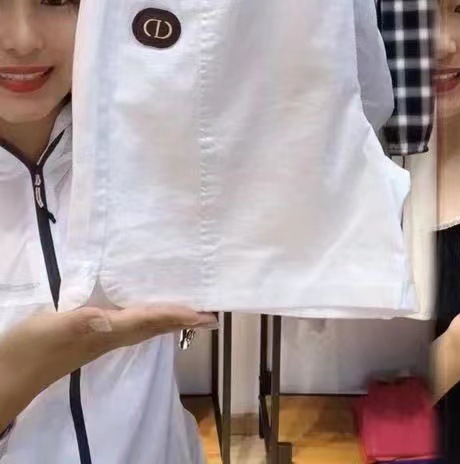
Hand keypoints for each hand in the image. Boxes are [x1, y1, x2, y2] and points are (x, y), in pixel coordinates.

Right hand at [0, 306, 215, 429]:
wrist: (6, 375)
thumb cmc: (30, 349)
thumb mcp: (53, 329)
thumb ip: (81, 323)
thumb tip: (110, 320)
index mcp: (108, 331)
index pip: (152, 320)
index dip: (180, 315)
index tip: (208, 315)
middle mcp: (112, 336)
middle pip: (156, 326)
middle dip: (184, 319)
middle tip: (212, 315)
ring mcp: (102, 339)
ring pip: (146, 326)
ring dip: (170, 318)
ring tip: (191, 312)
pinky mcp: (90, 337)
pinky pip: (131, 325)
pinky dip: (148, 316)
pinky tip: (148, 312)